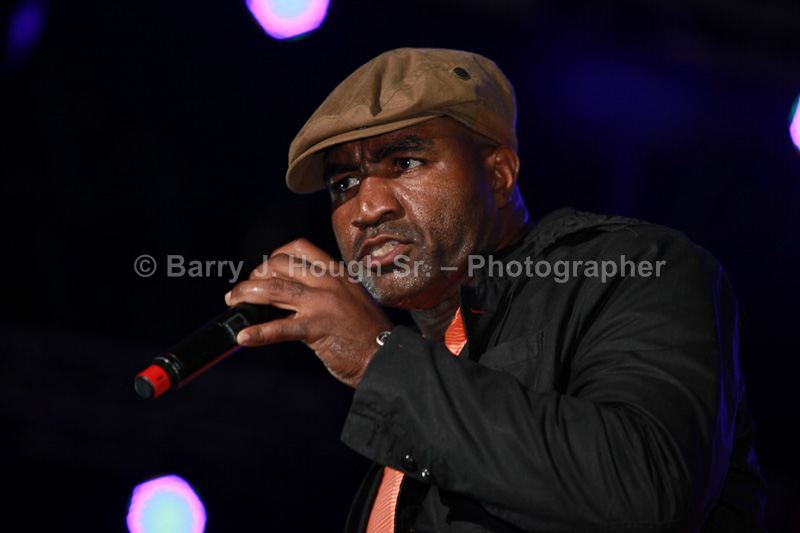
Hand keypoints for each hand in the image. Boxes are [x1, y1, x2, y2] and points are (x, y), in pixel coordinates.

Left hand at [225, 238, 393, 386]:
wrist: (386, 356)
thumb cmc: (368, 333)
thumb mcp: (350, 301)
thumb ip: (325, 293)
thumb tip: (291, 297)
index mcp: (337, 273)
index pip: (298, 248)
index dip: (274, 257)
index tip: (263, 272)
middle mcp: (328, 282)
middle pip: (279, 265)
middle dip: (254, 277)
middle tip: (244, 293)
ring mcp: (323, 304)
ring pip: (273, 289)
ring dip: (247, 295)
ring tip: (233, 304)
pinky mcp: (318, 328)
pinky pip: (280, 327)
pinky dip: (258, 332)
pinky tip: (244, 337)